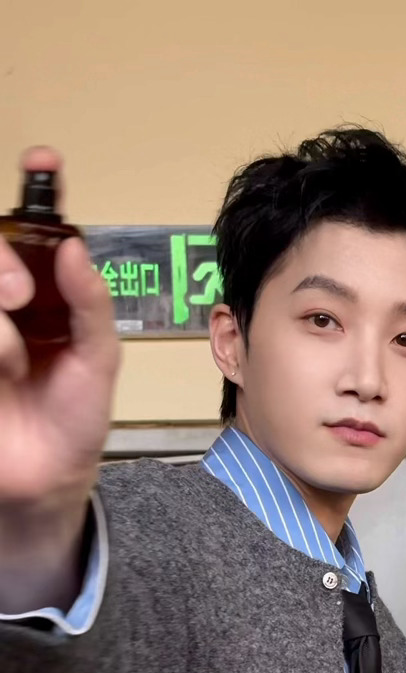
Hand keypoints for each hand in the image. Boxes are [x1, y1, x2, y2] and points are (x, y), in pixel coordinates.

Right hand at [0, 146, 119, 510]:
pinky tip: (3, 373)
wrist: (48, 478)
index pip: (34, 227)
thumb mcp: (99, 360)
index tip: (43, 163)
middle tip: (19, 294)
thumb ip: (92, 304)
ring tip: (14, 361)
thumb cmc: (74, 419)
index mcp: (44, 291)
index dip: (37, 188)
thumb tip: (77, 249)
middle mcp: (4, 300)